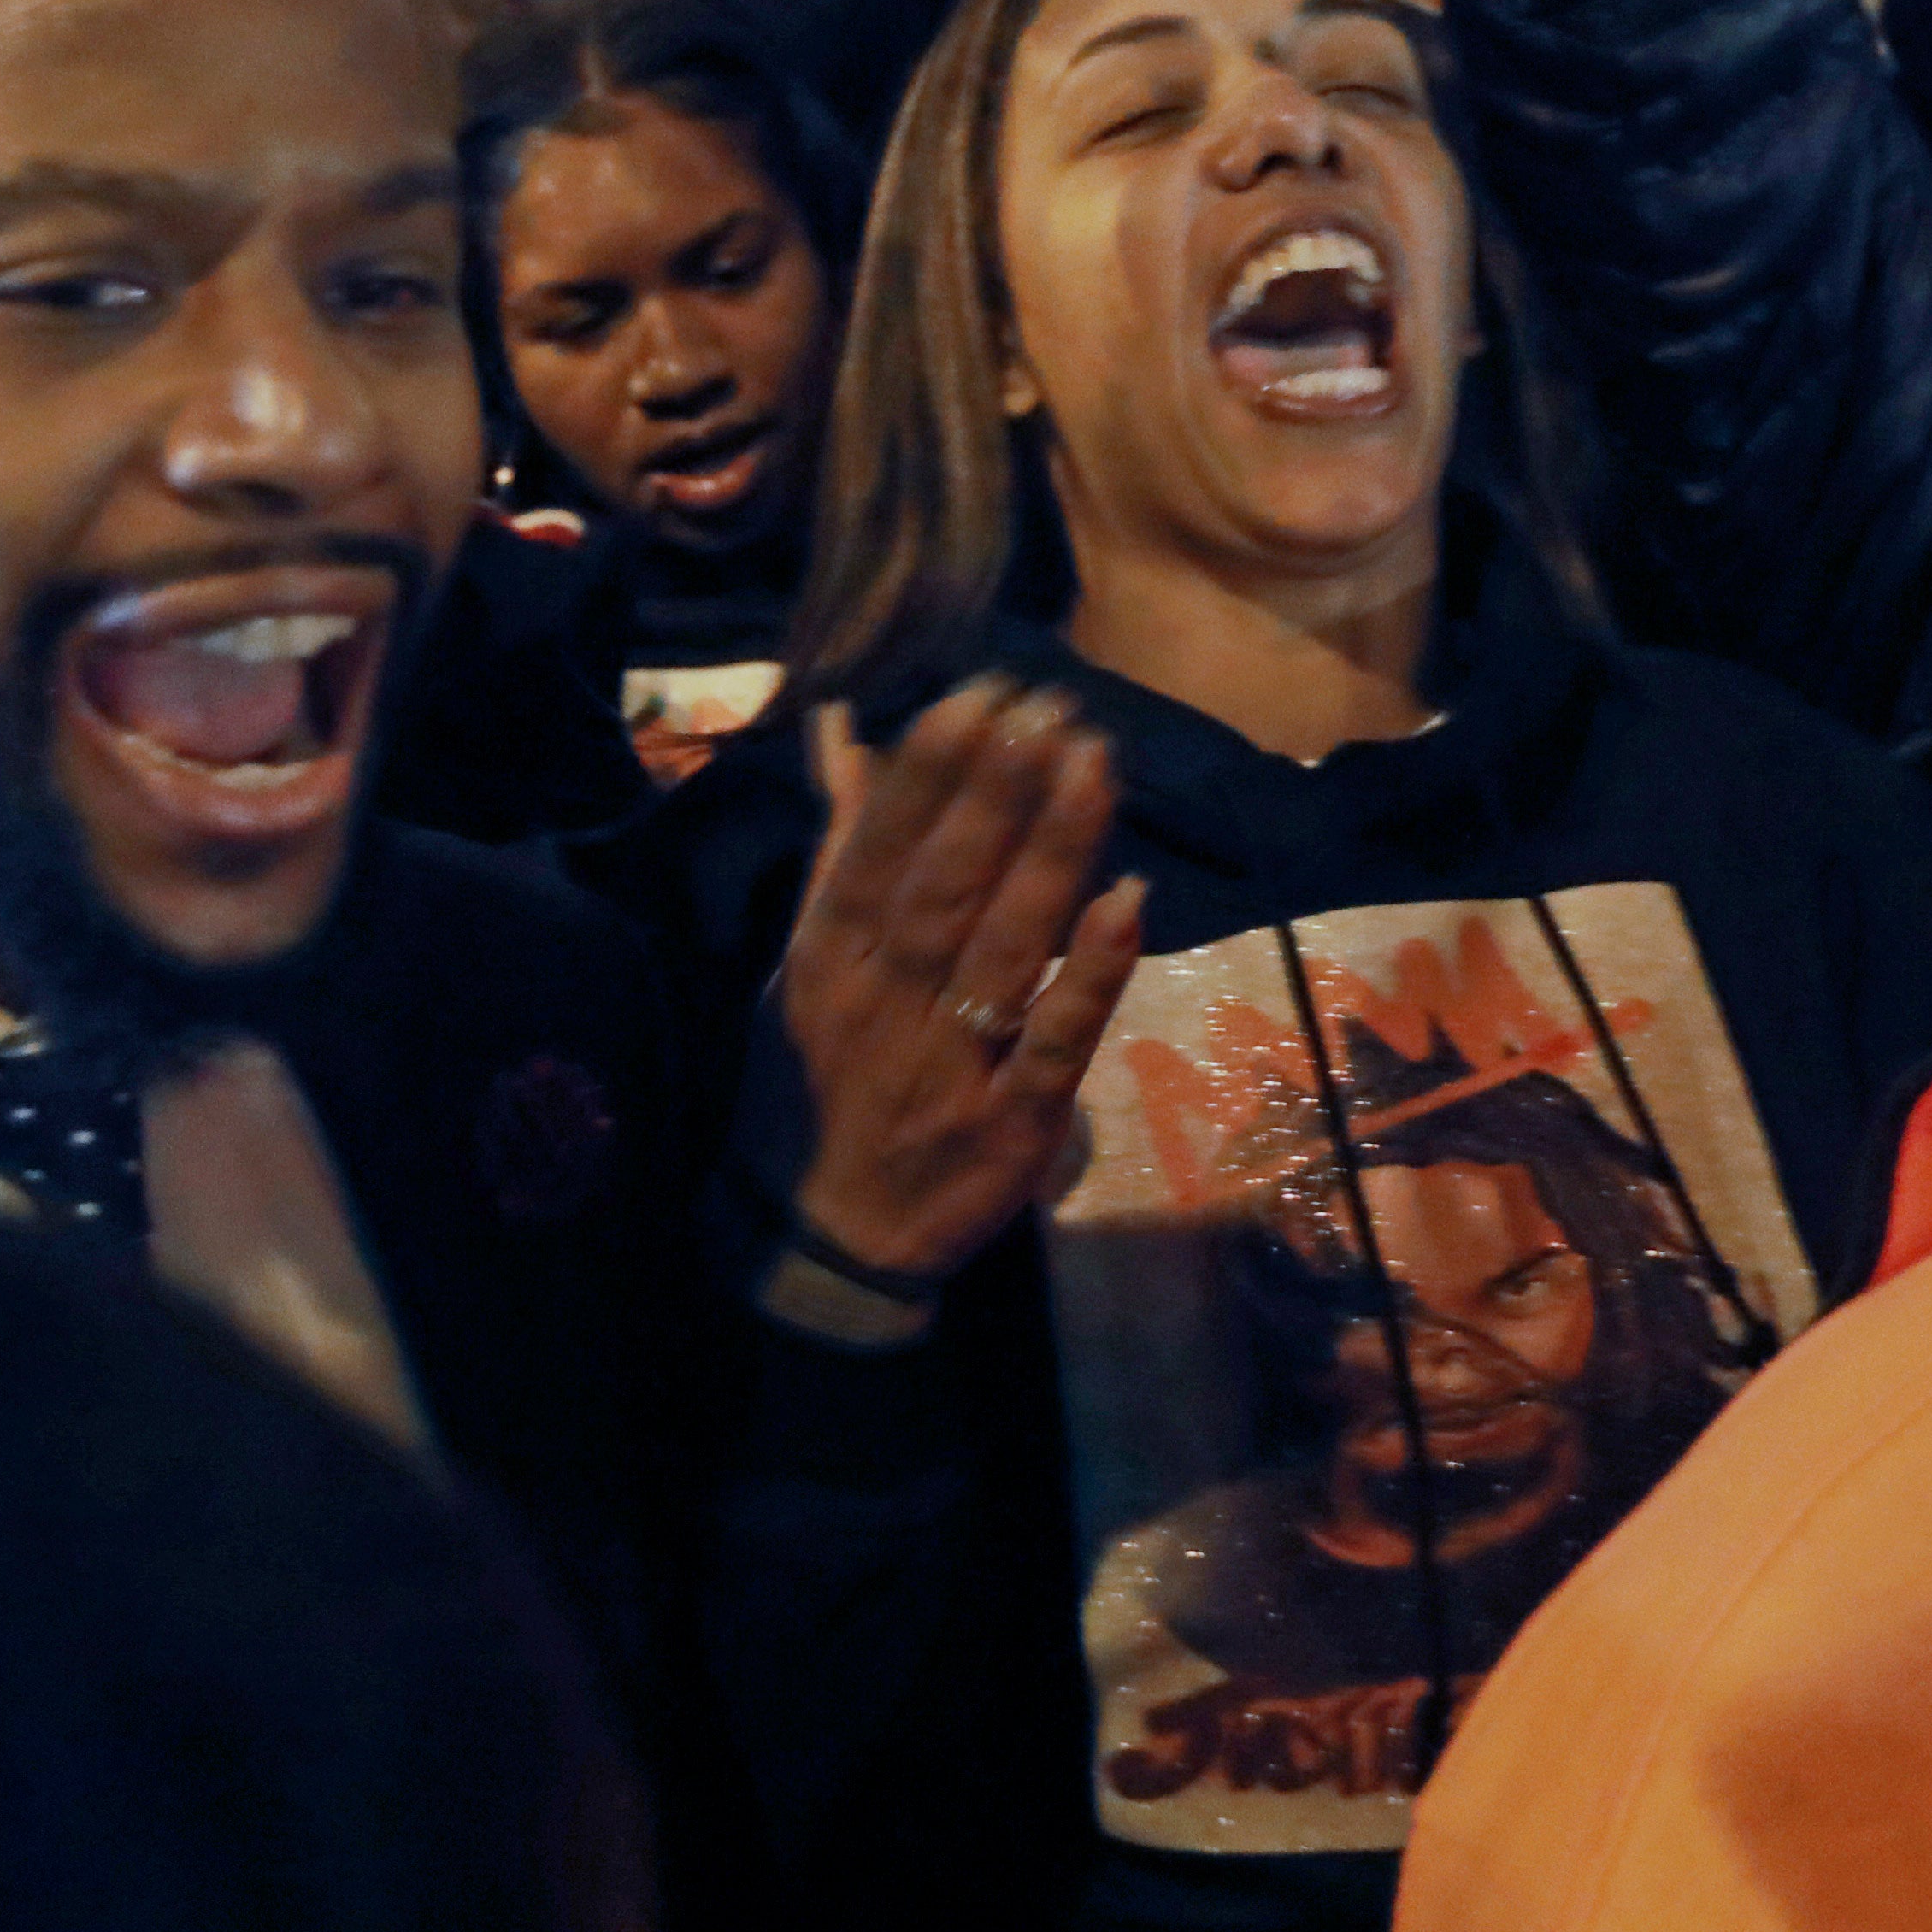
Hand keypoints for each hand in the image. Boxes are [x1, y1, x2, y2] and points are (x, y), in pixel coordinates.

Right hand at [777, 687, 1146, 1291]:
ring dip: (1050, 853)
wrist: (826, 1239)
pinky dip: (1089, 975)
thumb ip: (838, 849)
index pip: (880, 850)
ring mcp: (949, 1065)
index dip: (931, 769)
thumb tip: (846, 733)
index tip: (983, 692)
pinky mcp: (1010, 1125)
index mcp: (830, 958)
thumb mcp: (802, 966)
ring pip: (1002, 948)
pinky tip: (1129, 900)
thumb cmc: (815, 1083)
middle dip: (996, 792)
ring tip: (1094, 763)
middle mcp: (885, 1002)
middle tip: (1051, 707)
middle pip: (943, 886)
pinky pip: (1053, 1043)